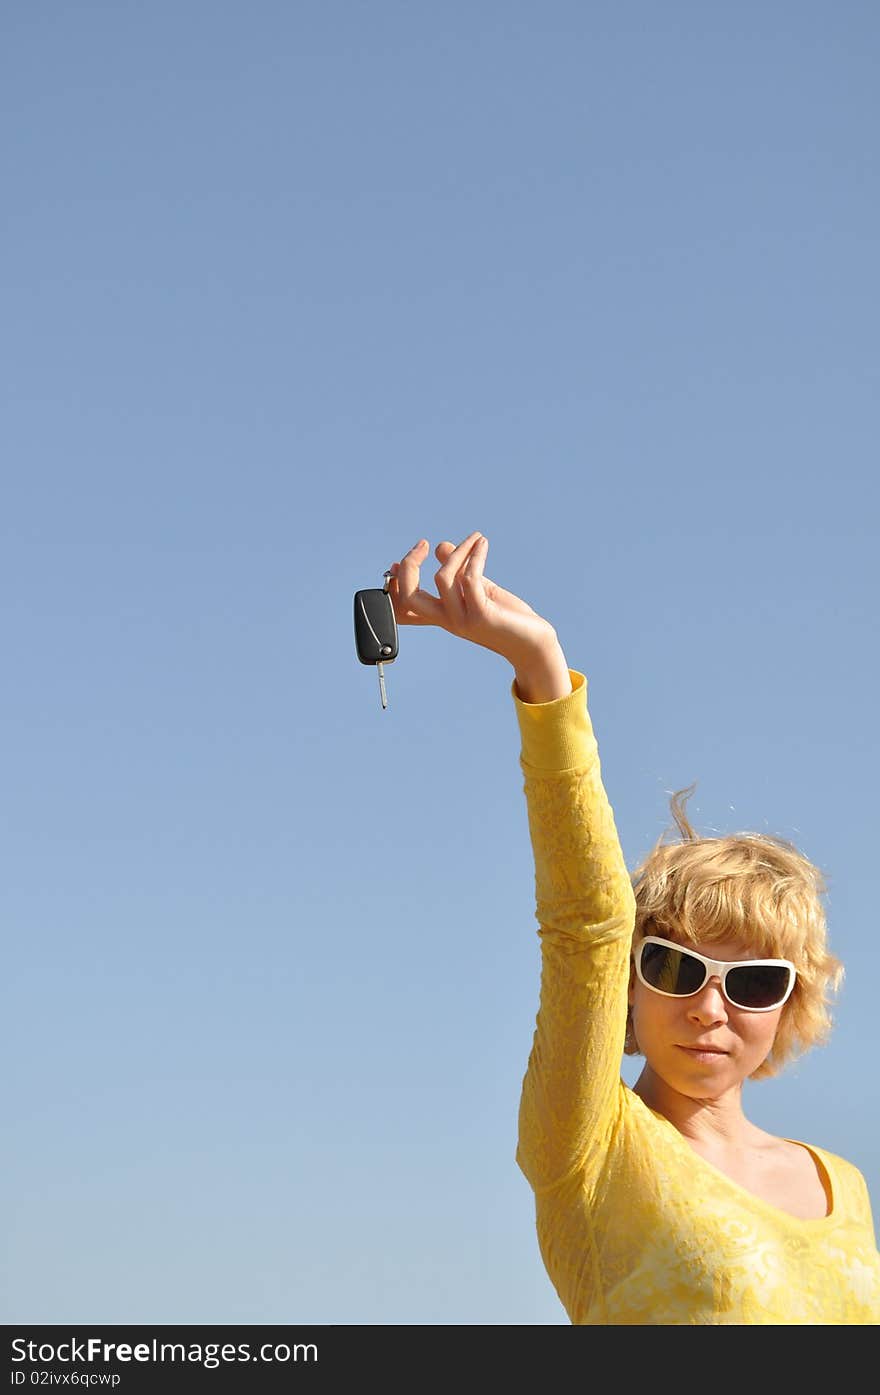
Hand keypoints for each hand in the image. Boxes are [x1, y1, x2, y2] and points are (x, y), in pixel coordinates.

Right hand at [387, 532, 570, 700]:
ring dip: (457, 551)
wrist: (533, 645)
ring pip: (442, 578)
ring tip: (475, 538)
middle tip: (424, 544)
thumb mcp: (479, 591)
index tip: (396, 562)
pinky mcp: (483, 615)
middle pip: (409, 597)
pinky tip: (482, 544)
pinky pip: (470, 578)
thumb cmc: (507, 619)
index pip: (404, 609)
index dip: (394, 585)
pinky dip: (475, 556)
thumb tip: (441, 546)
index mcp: (443, 616)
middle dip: (409, 566)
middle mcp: (448, 620)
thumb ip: (459, 572)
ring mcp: (463, 619)